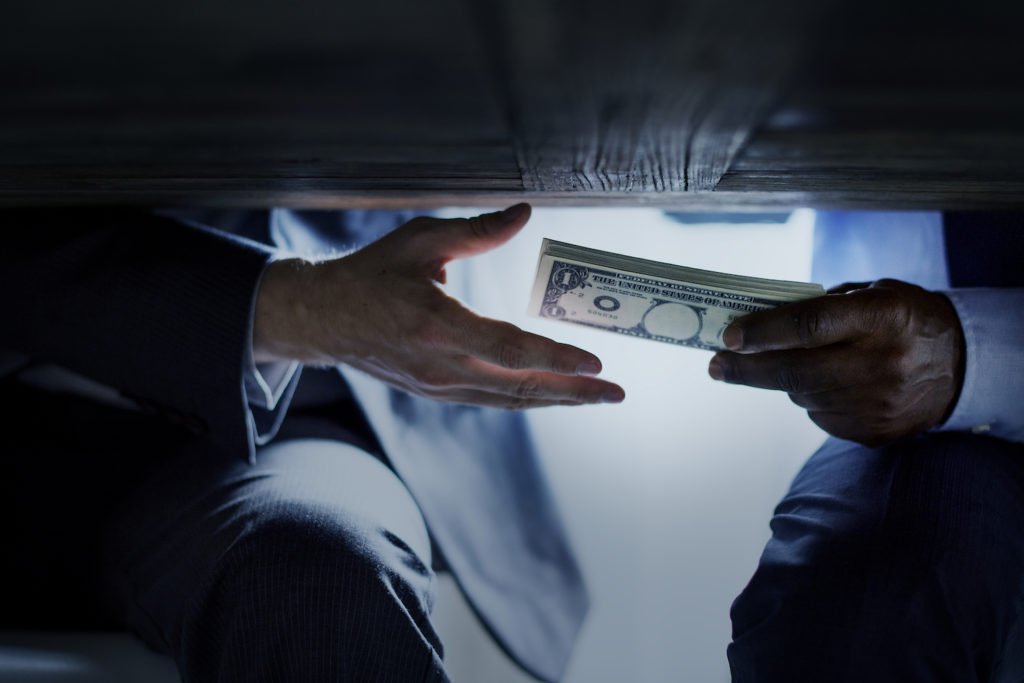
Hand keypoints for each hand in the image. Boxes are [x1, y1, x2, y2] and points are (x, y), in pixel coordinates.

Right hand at [253, 204, 624, 408]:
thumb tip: (525, 213)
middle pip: (519, 387)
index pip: (508, 349)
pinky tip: (553, 393)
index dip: (555, 359)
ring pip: (509, 400)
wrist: (324, 319)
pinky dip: (528, 398)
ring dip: (556, 400)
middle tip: (616, 393)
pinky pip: (492, 401)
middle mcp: (441, 365)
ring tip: (596, 396)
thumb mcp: (422, 240)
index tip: (596, 363)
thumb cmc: (373, 274)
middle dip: (573, 392)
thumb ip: (478, 231)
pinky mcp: (437, 393)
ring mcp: (438, 386)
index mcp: (437, 325)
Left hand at [707, 279, 964, 445]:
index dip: (764, 332)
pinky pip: (821, 417)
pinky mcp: (875, 432)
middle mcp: (883, 363)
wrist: (962, 368)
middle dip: (746, 370)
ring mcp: (879, 404)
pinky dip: (812, 399)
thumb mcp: (874, 294)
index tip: (728, 336)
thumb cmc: (904, 320)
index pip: (811, 325)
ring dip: (785, 381)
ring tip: (791, 365)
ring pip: (803, 395)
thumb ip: (824, 306)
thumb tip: (760, 323)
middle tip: (715, 366)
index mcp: (884, 317)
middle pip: (796, 371)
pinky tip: (828, 385)